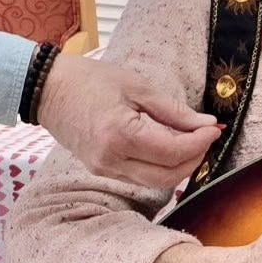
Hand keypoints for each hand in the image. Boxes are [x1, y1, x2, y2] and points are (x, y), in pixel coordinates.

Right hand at [36, 55, 219, 189]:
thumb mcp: (137, 87)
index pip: (173, 152)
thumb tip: (206, 124)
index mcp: (120, 135)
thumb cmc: (90, 80)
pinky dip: (161, 167)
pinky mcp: (101, 170)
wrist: (47, 89)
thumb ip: (174, 111)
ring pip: (156, 182)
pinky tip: (169, 148)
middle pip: (168, 176)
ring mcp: (105, 169)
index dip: (200, 143)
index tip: (214, 128)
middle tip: (206, 136)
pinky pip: (140, 177)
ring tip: (191, 141)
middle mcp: (112, 160)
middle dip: (194, 159)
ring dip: (179, 166)